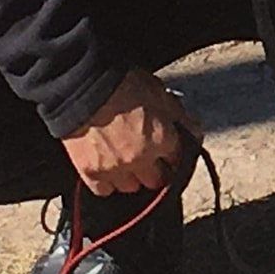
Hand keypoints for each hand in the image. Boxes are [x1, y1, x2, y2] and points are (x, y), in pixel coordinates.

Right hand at [61, 68, 202, 196]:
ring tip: (127, 165)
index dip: (174, 155)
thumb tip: (192, 131)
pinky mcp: (91, 173)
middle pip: (157, 180)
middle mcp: (143, 159)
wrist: (82, 87)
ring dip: (132, 178)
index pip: (177, 159)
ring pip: (131, 187)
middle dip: (156, 171)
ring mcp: (116, 168)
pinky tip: (107, 171)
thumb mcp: (159, 92)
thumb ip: (178, 115)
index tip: (170, 154)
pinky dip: (107, 183)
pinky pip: (104, 190)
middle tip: (150, 161)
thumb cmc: (122, 83)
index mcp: (163, 139)